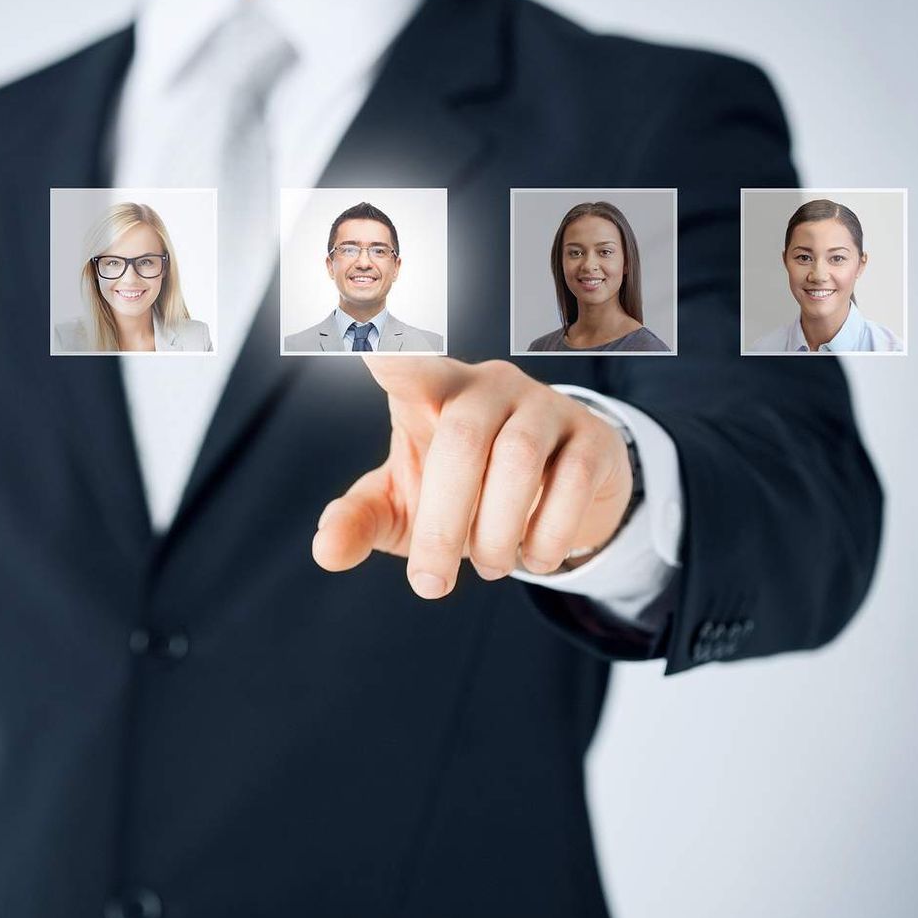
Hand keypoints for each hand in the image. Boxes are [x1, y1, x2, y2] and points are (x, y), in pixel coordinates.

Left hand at [312, 356, 633, 598]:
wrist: (552, 500)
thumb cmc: (462, 491)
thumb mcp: (404, 507)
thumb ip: (361, 521)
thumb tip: (325, 551)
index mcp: (431, 392)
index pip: (407, 362)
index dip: (390, 351)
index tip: (365, 333)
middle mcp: (489, 386)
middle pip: (461, 441)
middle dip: (442, 525)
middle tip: (430, 584)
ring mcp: (545, 405)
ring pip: (517, 460)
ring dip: (497, 532)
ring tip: (490, 567)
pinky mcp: (592, 436)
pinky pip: (570, 483)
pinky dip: (548, 535)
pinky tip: (536, 557)